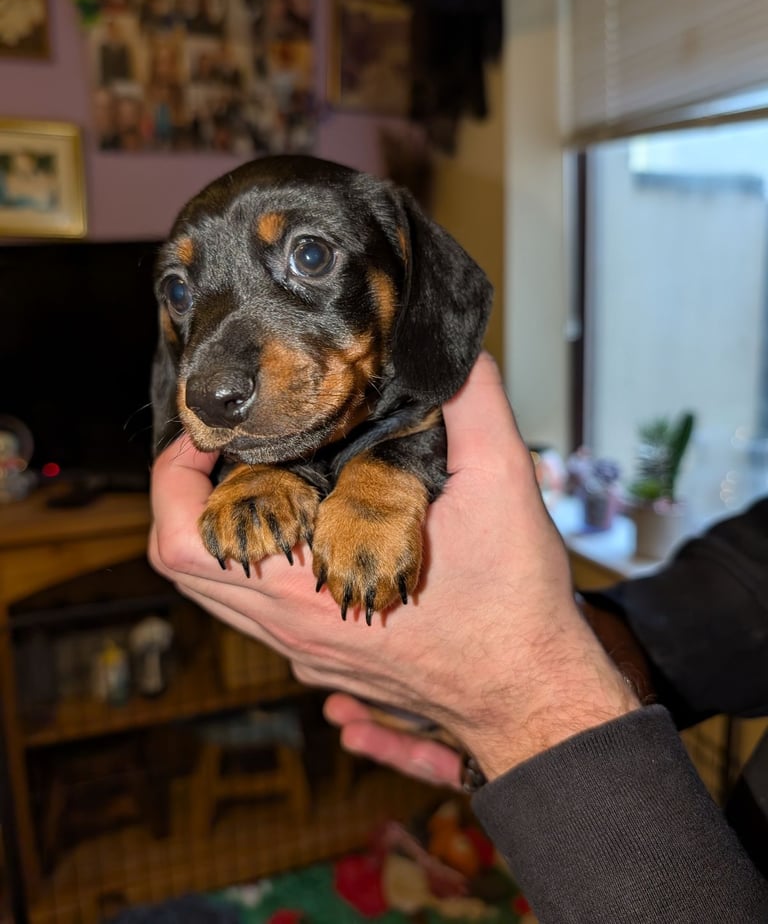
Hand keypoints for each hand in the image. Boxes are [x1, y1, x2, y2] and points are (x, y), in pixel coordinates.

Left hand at [149, 353, 638, 782]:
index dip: (172, 477)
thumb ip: (473, 407)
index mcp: (309, 589)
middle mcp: (293, 626)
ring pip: (218, 593)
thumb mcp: (502, 488)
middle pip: (184, 567)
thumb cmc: (514, 607)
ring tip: (263, 477)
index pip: (184, 544)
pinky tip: (306, 526)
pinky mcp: (327, 661)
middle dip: (186, 496)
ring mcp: (306, 649)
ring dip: (222, 531)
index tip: (204, 432)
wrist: (534, 695)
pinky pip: (257, 612)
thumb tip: (452, 354)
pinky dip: (258, 564)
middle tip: (225, 446)